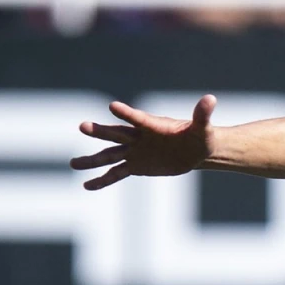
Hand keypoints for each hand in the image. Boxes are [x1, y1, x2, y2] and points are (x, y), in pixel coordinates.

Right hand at [73, 95, 216, 190]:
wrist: (196, 151)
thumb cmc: (200, 136)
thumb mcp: (203, 128)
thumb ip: (202, 114)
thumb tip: (211, 99)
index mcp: (153, 125)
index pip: (138, 118)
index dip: (127, 113)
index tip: (112, 106)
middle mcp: (139, 137)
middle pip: (117, 133)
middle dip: (101, 131)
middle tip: (83, 126)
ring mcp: (135, 151)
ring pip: (110, 155)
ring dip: (93, 160)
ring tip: (73, 164)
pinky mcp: (136, 165)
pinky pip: (116, 173)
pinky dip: (103, 180)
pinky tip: (87, 186)